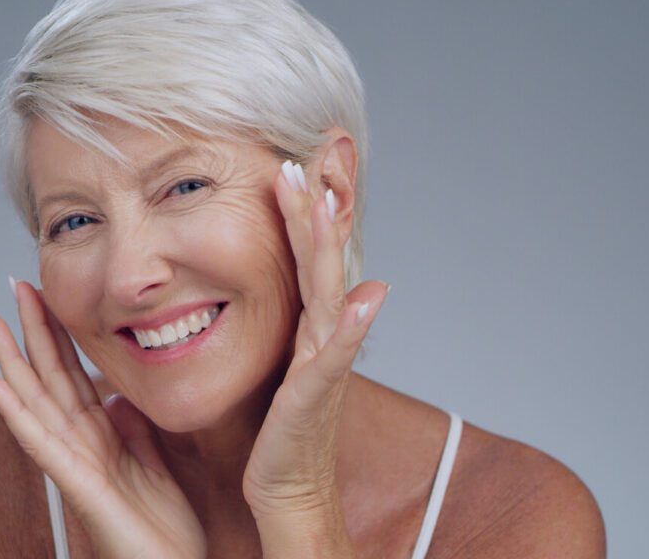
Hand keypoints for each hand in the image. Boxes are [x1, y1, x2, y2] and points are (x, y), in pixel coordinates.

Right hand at [0, 281, 205, 558]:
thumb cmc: (164, 528)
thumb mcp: (154, 462)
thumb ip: (134, 428)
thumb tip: (119, 394)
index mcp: (101, 436)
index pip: (72, 374)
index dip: (59, 333)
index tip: (46, 292)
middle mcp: (81, 445)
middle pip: (49, 377)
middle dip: (32, 331)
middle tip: (14, 284)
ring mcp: (75, 465)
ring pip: (36, 403)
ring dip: (11, 362)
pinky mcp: (79, 488)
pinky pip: (42, 444)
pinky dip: (16, 412)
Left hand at [243, 162, 387, 546]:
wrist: (291, 492)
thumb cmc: (282, 433)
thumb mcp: (284, 367)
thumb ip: (297, 327)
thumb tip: (335, 291)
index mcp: (306, 328)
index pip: (306, 258)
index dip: (306, 212)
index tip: (297, 162)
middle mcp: (322, 338)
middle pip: (322, 262)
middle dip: (318, 209)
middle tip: (311, 155)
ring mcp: (323, 366)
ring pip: (329, 293)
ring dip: (329, 246)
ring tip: (330, 198)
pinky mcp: (315, 398)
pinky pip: (334, 358)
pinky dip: (351, 327)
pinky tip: (367, 295)